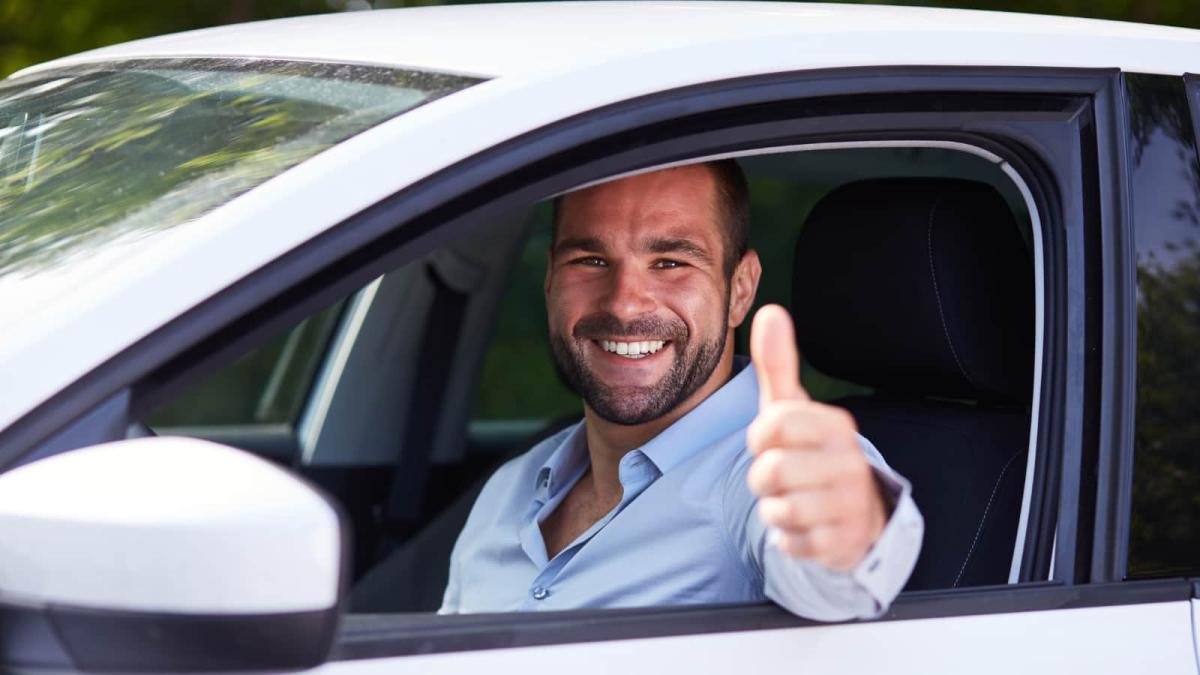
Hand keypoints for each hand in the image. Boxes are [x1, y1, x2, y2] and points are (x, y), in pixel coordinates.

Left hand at [746, 304, 887, 570]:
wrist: (854, 512)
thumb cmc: (811, 452)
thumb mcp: (792, 408)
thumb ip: (778, 364)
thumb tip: (771, 311)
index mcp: (835, 426)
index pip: (773, 425)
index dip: (760, 437)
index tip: (771, 442)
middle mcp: (849, 463)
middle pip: (770, 471)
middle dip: (763, 479)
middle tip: (782, 477)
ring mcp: (849, 505)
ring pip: (779, 510)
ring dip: (774, 509)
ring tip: (792, 499)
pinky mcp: (842, 543)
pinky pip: (792, 543)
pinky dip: (787, 537)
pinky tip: (803, 525)